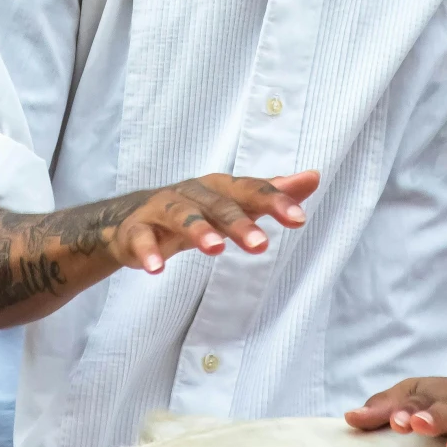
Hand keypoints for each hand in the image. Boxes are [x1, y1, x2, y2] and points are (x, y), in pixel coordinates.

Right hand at [107, 171, 319, 275]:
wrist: (132, 218)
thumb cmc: (196, 209)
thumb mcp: (234, 201)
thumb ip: (271, 193)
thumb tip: (313, 177)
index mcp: (219, 187)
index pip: (250, 191)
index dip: (275, 201)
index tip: (300, 219)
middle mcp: (192, 194)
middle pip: (218, 205)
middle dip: (240, 223)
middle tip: (262, 245)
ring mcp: (162, 210)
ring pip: (180, 215)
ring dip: (197, 230)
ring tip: (215, 249)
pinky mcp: (136, 230)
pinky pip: (141, 238)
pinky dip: (148, 252)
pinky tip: (156, 269)